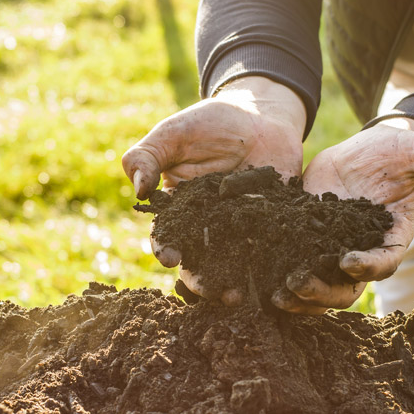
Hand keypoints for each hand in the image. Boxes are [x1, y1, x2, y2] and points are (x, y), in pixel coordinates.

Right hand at [122, 76, 306, 303]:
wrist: (260, 115)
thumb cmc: (208, 123)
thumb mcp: (173, 134)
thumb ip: (147, 156)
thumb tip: (138, 189)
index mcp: (180, 210)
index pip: (167, 236)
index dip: (165, 248)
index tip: (169, 256)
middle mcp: (208, 228)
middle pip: (200, 261)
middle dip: (202, 280)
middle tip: (209, 290)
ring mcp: (242, 230)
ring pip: (235, 264)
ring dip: (234, 283)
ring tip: (239, 298)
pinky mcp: (275, 227)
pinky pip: (273, 250)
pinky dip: (273, 266)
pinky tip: (275, 279)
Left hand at [273, 118, 413, 313]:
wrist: (368, 152)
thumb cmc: (400, 155)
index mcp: (390, 239)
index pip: (382, 262)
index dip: (368, 266)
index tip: (349, 261)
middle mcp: (361, 252)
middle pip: (345, 287)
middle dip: (323, 291)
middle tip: (299, 285)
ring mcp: (331, 249)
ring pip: (317, 286)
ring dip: (298, 295)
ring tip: (277, 295)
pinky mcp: (305, 239)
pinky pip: (292, 264)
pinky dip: (277, 272)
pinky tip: (257, 274)